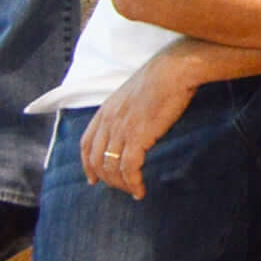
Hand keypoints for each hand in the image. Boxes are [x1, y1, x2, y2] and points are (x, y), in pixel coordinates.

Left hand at [75, 44, 202, 198]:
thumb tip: (134, 122)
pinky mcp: (137, 137)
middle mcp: (108, 122)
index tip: (93, 178)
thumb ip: (127, 110)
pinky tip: (140, 190)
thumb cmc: (162, 78)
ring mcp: (121, 130)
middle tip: (117, 188)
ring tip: (132, 190)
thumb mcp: (134, 93)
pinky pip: (129, 168)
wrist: (174, 70)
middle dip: (105, 178)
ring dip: (120, 184)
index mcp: (105, 111)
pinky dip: (133, 183)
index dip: (87, 164)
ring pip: (111, 167)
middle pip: (96, 160)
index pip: (87, 143)